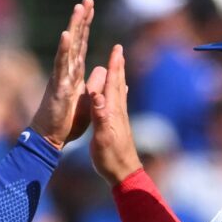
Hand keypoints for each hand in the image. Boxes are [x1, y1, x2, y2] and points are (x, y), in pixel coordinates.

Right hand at [28, 0, 96, 148]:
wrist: (50, 136)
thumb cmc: (67, 119)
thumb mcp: (87, 99)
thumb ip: (94, 82)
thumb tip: (103, 69)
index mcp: (75, 72)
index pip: (82, 44)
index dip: (86, 26)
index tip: (90, 7)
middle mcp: (67, 70)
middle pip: (76, 40)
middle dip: (81, 19)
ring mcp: (61, 76)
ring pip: (69, 47)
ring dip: (74, 27)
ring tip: (78, 9)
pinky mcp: (58, 86)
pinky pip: (61, 66)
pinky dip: (64, 50)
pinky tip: (67, 36)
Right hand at [87, 44, 139, 184]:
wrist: (124, 173)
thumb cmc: (110, 158)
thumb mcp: (102, 137)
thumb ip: (100, 115)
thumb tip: (97, 95)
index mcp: (112, 112)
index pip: (112, 84)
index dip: (114, 66)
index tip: (116, 48)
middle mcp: (118, 112)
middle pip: (118, 84)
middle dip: (118, 66)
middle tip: (119, 49)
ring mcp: (120, 118)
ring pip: (119, 91)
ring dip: (118, 75)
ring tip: (118, 64)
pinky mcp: (119, 125)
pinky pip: (118, 102)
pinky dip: (117, 91)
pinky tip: (120, 91)